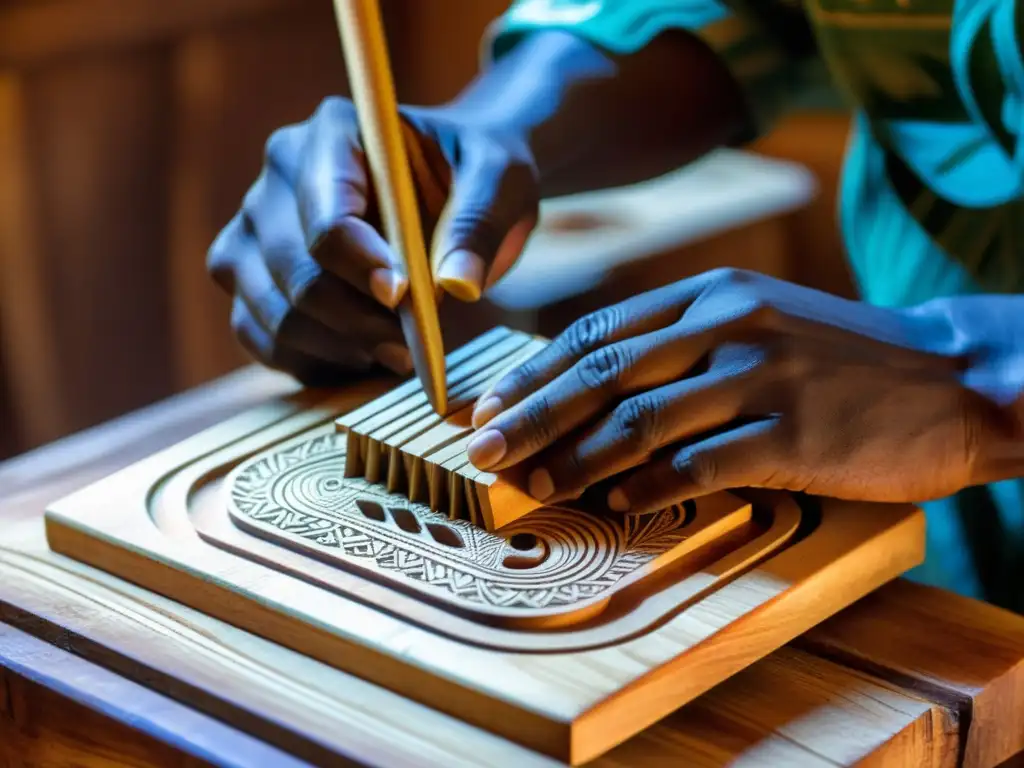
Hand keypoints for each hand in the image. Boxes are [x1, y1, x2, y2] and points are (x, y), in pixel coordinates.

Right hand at [207, 97, 537, 384]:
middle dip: (355, 320)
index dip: (361, 267)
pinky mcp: (251, 278)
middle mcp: (280, 176)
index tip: (404, 297)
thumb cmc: (477, 175)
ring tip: (396, 351)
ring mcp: (256, 229)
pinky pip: (260, 337)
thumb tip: (458, 286)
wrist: (457, 188)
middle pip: (294, 271)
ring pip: (272, 312)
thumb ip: (480, 224)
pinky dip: (312, 361)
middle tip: (410, 347)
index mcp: (334, 134)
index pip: (326, 217)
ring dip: (337, 347)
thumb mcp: (501, 181)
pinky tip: (362, 358)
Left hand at [466, 268, 996, 512]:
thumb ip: (684, 339)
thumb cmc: (842, 356)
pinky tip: (613, 506)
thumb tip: (597, 382)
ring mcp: (760, 378)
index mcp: (713, 294)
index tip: (487, 406)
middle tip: (481, 452)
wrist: (954, 376)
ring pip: (640, 419)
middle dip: (531, 414)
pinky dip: (648, 488)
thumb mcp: (760, 319)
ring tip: (533, 485)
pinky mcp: (792, 435)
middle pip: (603, 372)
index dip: (533, 371)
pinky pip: (699, 465)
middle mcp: (729, 326)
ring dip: (576, 457)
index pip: (597, 331)